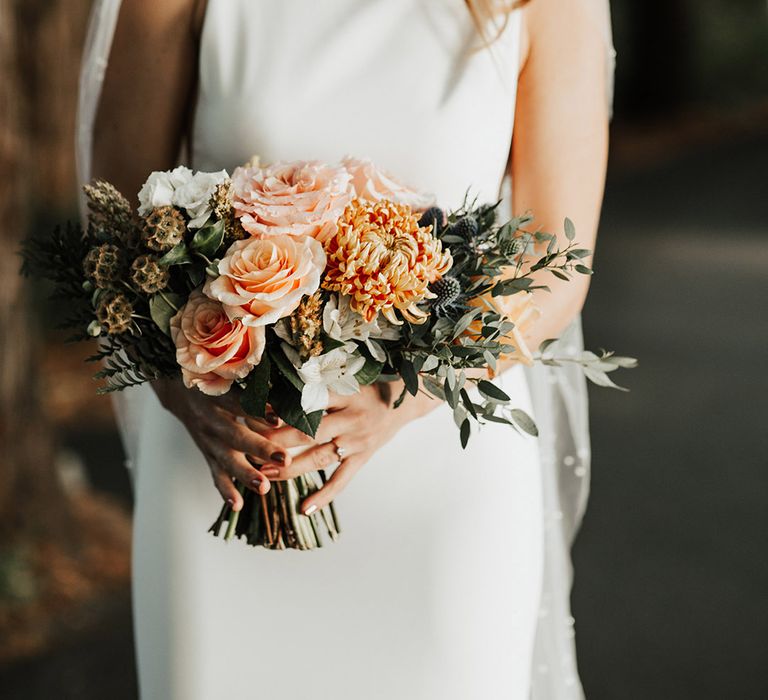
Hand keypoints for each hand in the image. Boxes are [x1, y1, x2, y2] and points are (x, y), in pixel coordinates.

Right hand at [151, 378, 293, 510]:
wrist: (179, 391)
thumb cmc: (217, 382)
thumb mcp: (230, 379)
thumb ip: (256, 391)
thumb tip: (287, 401)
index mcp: (219, 396)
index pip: (240, 403)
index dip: (258, 411)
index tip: (278, 420)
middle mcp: (212, 420)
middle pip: (237, 436)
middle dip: (261, 449)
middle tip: (284, 459)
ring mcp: (208, 440)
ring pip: (227, 460)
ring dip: (246, 475)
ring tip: (264, 488)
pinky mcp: (207, 454)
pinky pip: (216, 475)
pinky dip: (226, 491)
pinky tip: (238, 505)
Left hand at [261, 381, 435, 514]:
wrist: (403, 402)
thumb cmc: (367, 389)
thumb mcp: (345, 381)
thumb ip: (317, 387)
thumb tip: (278, 392)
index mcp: (343, 396)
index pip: (307, 403)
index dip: (281, 410)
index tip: (254, 416)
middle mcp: (350, 419)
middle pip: (309, 432)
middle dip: (278, 442)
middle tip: (251, 449)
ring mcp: (357, 442)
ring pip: (320, 458)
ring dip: (291, 468)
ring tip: (265, 474)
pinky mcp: (362, 459)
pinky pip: (341, 480)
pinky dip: (324, 495)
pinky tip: (304, 509)